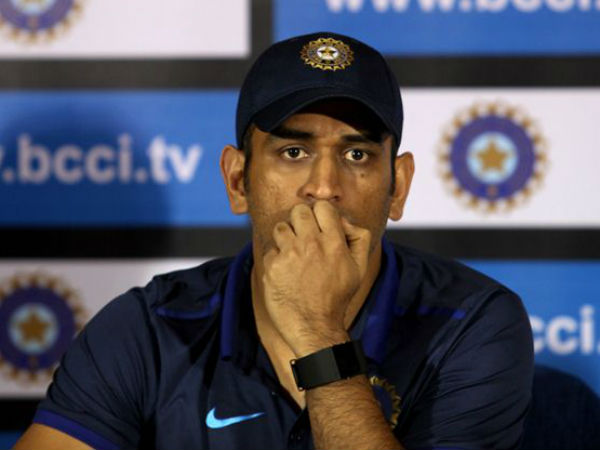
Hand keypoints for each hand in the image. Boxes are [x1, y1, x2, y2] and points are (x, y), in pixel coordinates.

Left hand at [261, 200, 370, 356]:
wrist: (314, 327)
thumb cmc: (337, 298)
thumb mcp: (359, 268)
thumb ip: (359, 238)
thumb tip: (344, 219)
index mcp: (334, 242)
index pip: (322, 206)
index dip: (319, 214)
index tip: (318, 225)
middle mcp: (311, 244)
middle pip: (299, 211)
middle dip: (300, 221)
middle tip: (303, 237)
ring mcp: (289, 255)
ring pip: (281, 227)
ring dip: (286, 238)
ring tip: (293, 255)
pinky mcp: (272, 267)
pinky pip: (270, 250)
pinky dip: (276, 259)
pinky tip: (285, 273)